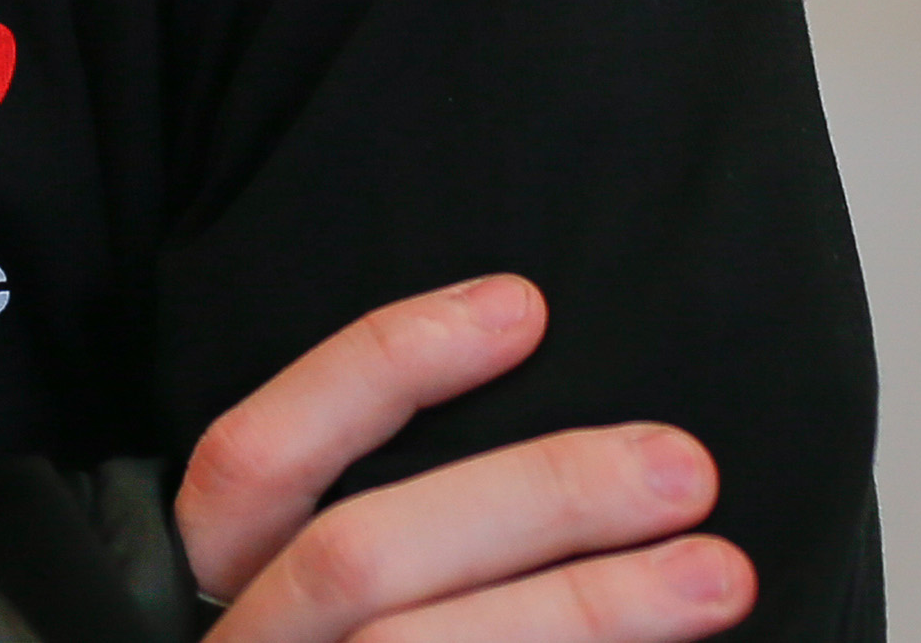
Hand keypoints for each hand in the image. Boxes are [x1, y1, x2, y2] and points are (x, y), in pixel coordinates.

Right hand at [174, 277, 752, 640]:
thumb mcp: (308, 612)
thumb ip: (396, 539)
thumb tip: (537, 380)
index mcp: (202, 602)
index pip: (255, 459)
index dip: (380, 370)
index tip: (524, 307)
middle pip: (359, 564)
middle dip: (531, 498)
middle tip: (682, 467)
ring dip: (583, 611)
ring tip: (718, 574)